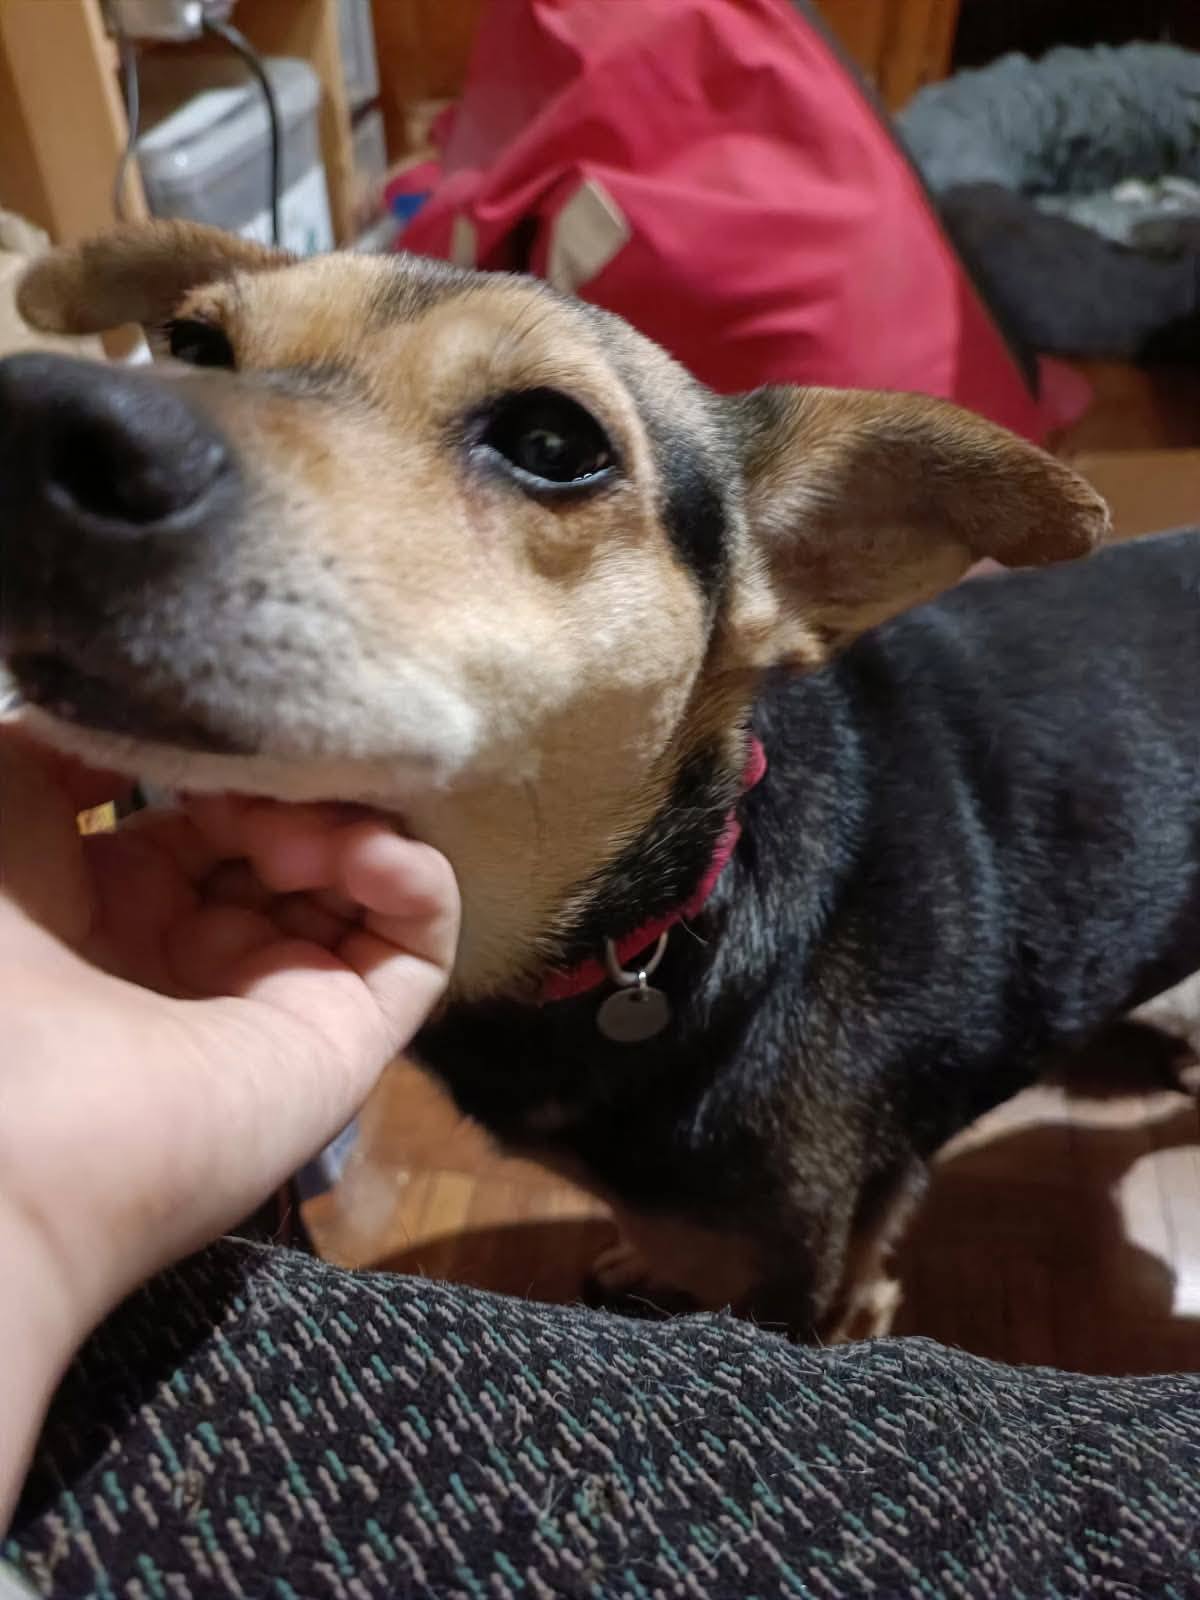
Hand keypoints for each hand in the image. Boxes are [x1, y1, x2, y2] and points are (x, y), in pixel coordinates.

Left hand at [0, 727, 458, 1521]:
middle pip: (295, 841)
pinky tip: (371, 854)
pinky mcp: (351, 1041)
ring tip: (302, 832)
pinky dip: (417, 880)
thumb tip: (163, 714)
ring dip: (350, 827)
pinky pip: (418, 946)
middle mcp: (202, 957)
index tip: (230, 731)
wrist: (8, 1115)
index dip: (231, 764)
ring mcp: (280, 1000)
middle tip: (269, 785)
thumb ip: (79, 741)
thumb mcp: (2, 798)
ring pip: (362, 883)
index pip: (212, 815)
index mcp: (113, 912)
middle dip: (295, 790)